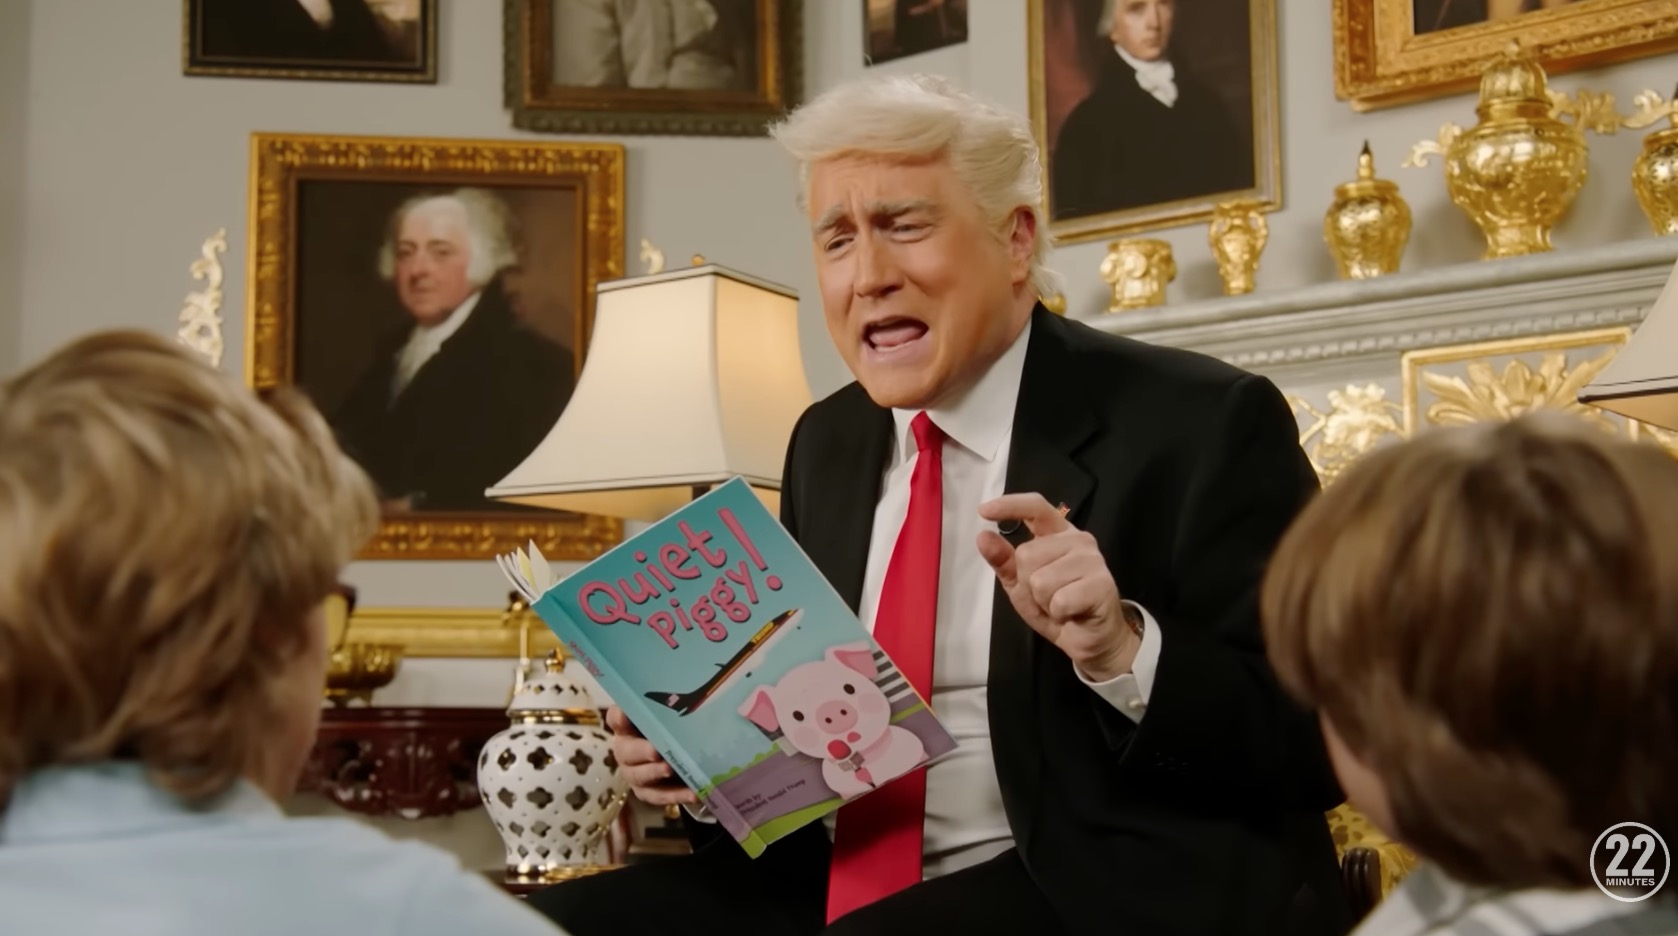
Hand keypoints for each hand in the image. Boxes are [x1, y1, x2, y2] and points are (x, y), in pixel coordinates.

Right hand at [607, 706, 696, 806]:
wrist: (677, 757)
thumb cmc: (670, 730)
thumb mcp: (670, 718)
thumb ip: (672, 707)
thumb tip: (691, 693)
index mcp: (628, 728)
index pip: (616, 719)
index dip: (619, 718)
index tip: (625, 715)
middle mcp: (625, 750)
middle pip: (625, 751)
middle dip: (641, 751)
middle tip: (656, 751)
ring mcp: (634, 773)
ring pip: (638, 776)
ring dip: (654, 773)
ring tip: (670, 770)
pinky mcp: (646, 792)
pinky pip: (658, 796)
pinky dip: (675, 796)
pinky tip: (693, 793)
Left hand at [976, 493, 1140, 681]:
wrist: (1092, 638)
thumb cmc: (1057, 608)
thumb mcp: (1021, 586)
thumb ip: (1004, 562)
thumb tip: (983, 536)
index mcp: (1059, 534)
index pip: (1036, 508)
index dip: (1010, 506)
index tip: (984, 511)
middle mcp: (1078, 539)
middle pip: (1027, 554)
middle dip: (1028, 584)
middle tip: (1047, 597)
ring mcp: (1092, 559)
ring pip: (1040, 580)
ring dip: (1043, 602)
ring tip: (1060, 606)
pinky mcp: (1102, 583)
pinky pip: (1059, 600)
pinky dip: (1058, 614)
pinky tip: (1072, 614)